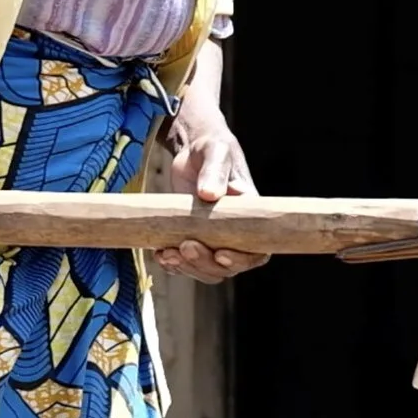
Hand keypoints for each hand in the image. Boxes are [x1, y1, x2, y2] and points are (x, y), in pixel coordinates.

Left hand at [155, 119, 268, 283]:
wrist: (192, 150)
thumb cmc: (211, 147)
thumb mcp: (215, 151)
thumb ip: (214, 171)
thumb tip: (209, 195)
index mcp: (249, 215)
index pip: (256, 250)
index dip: (242, 259)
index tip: (221, 255)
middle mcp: (235, 232)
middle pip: (228, 266)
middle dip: (205, 263)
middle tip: (185, 246)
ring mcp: (213, 238)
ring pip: (207, 270)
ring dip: (188, 268)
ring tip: (167, 253)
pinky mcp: (193, 238)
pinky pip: (187, 265)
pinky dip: (174, 265)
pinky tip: (160, 254)